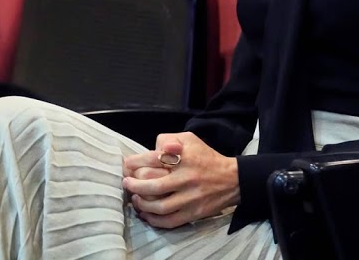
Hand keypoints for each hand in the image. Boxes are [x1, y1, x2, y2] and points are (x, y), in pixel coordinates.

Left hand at [122, 132, 239, 228]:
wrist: (232, 179)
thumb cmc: (206, 157)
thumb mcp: (190, 139)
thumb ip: (169, 139)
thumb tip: (152, 148)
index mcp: (184, 157)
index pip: (153, 159)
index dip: (135, 162)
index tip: (127, 164)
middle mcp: (186, 177)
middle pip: (152, 184)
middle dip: (134, 184)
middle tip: (127, 183)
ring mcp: (190, 198)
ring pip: (159, 206)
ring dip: (142, 203)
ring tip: (134, 198)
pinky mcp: (193, 213)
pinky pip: (169, 221)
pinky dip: (153, 219)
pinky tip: (146, 213)